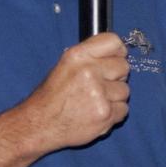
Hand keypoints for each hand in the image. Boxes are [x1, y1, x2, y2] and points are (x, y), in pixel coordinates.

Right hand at [21, 32, 129, 150]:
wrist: (40, 124)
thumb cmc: (52, 96)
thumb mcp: (65, 66)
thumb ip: (90, 57)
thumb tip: (117, 53)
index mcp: (77, 56)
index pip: (113, 41)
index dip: (118, 51)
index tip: (116, 58)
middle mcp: (89, 71)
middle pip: (124, 66)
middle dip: (116, 76)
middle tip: (101, 85)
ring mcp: (98, 93)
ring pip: (125, 90)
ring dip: (114, 97)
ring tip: (95, 102)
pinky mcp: (105, 113)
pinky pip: (124, 110)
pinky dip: (114, 114)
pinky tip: (96, 114)